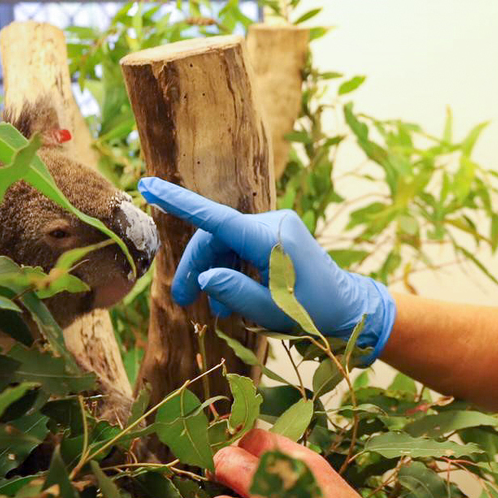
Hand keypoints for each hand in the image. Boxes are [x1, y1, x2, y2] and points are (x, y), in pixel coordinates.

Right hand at [138, 178, 395, 363]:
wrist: (348, 307)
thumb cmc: (313, 312)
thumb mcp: (271, 309)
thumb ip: (234, 292)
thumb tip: (204, 277)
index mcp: (270, 238)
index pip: (216, 217)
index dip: (179, 202)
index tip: (149, 184)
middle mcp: (272, 223)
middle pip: (216, 237)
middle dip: (197, 267)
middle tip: (182, 300)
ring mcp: (276, 227)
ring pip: (226, 244)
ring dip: (215, 274)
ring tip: (218, 313)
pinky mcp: (277, 236)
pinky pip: (241, 248)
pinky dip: (231, 271)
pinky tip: (231, 301)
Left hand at [211, 428, 440, 497]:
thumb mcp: (332, 488)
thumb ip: (297, 471)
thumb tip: (261, 458)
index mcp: (305, 466)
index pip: (255, 437)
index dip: (243, 445)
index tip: (243, 455)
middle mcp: (281, 489)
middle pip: (226, 463)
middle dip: (224, 471)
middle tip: (230, 482)